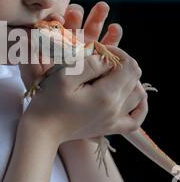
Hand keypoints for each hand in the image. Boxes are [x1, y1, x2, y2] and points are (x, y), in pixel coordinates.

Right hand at [61, 1, 147, 142]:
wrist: (42, 130)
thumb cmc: (49, 101)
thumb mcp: (65, 76)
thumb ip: (90, 64)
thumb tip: (108, 59)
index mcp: (106, 95)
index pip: (129, 66)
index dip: (118, 53)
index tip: (99, 51)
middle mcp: (115, 109)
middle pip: (134, 78)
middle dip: (121, 63)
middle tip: (101, 60)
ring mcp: (114, 120)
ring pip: (139, 95)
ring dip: (130, 80)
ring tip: (111, 74)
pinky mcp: (110, 128)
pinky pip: (136, 120)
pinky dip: (139, 106)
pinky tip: (130, 97)